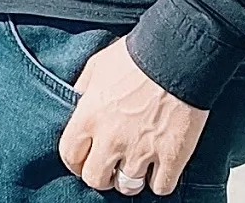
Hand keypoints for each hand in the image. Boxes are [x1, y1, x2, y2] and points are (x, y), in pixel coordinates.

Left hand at [58, 38, 207, 195]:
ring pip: (128, 187)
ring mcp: (142, 150)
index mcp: (90, 115)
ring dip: (129, 179)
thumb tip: (78, 103)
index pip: (70, 155)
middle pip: (96, 179)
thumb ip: (83, 89)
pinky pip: (160, 188)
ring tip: (134, 166)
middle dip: (101, 175)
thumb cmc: (134, 57)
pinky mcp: (171, 157)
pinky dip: (159, 181)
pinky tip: (159, 167)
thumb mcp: (97, 66)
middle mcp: (112, 138)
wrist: (175, 57)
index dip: (75, 161)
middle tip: (109, 166)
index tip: (82, 160)